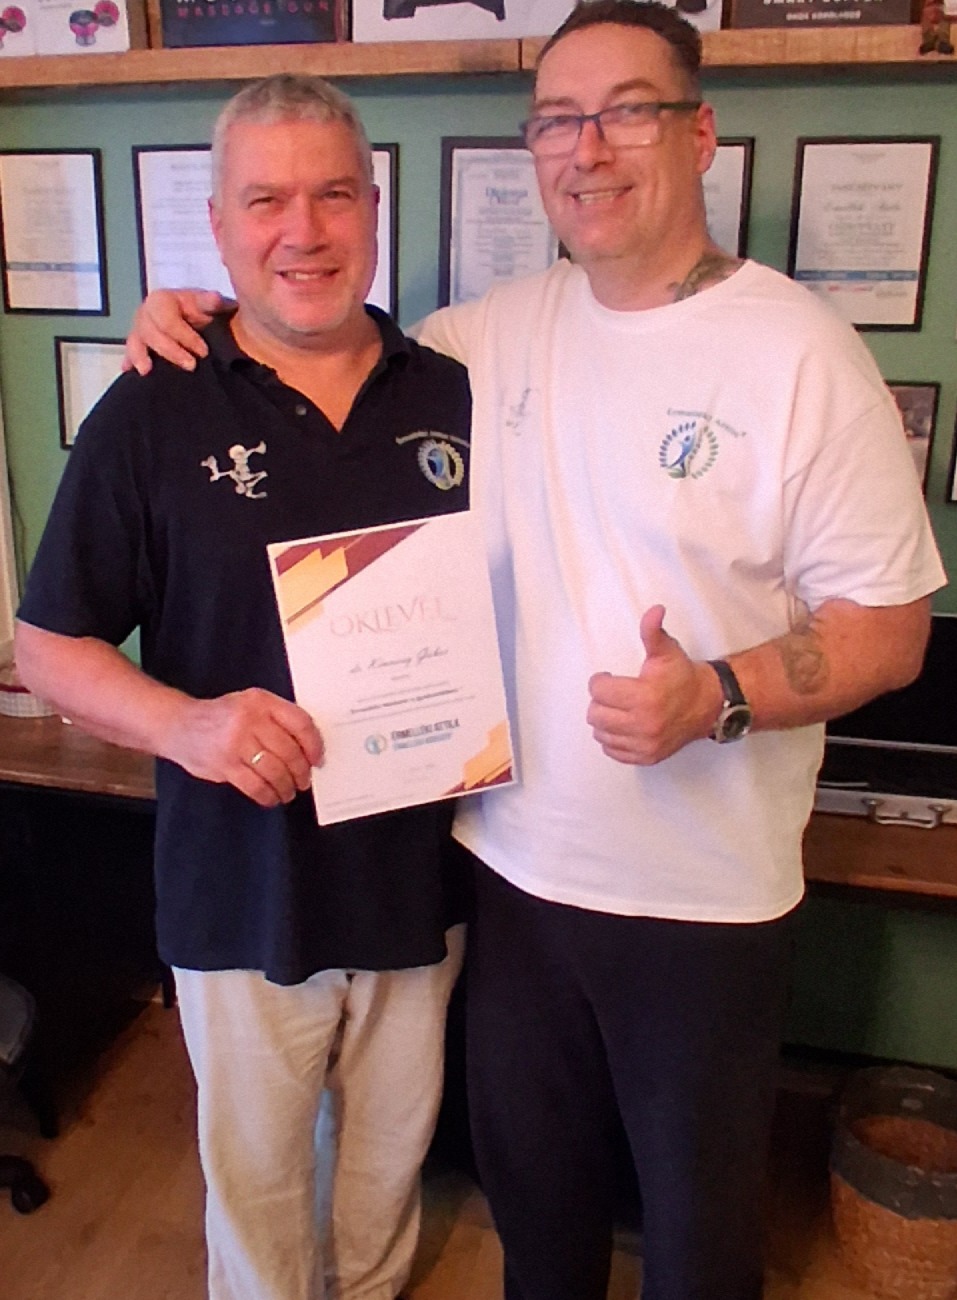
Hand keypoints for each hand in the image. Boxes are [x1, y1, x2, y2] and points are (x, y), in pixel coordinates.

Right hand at [122, 288, 231, 375]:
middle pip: (150, 333)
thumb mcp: (208, 303)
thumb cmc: (201, 311)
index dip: (185, 337)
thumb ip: (210, 302)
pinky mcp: (137, 343)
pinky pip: (130, 352)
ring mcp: (139, 328)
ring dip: (142, 357)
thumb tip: (215, 298)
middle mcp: (146, 313)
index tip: (203, 352)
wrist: (195, 318)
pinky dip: (130, 360)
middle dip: (171, 351)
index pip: (168, 321)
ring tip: (146, 371)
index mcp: (161, 300)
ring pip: (136, 342)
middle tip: (191, 366)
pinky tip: (128, 369)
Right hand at [161, 687, 323, 807]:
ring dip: (287, 786)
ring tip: (289, 791)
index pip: (300, 723)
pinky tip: (271, 797)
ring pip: (275, 772)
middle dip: (301, 771)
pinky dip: (268, 796)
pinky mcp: (225, 766)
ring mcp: (236, 744)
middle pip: (290, 751)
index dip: (314, 744)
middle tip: (304, 780)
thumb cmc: (221, 716)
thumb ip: (277, 718)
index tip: (318, 758)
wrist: (179, 725)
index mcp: (261, 701)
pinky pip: (256, 787)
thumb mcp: (250, 704)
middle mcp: (250, 720)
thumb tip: (308, 748)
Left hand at [586, 605, 720, 764]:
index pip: (598, 691)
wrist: (708, 705)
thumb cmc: (682, 676)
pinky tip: (624, 725)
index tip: (608, 677)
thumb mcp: (666, 651)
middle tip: (614, 694)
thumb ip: (653, 631)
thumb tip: (654, 610)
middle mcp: (643, 724)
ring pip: (601, 734)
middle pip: (595, 714)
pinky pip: (613, 751)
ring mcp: (645, 744)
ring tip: (619, 709)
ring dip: (605, 720)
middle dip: (600, 701)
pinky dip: (613, 739)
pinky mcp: (647, 757)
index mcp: (644, 697)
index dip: (600, 681)